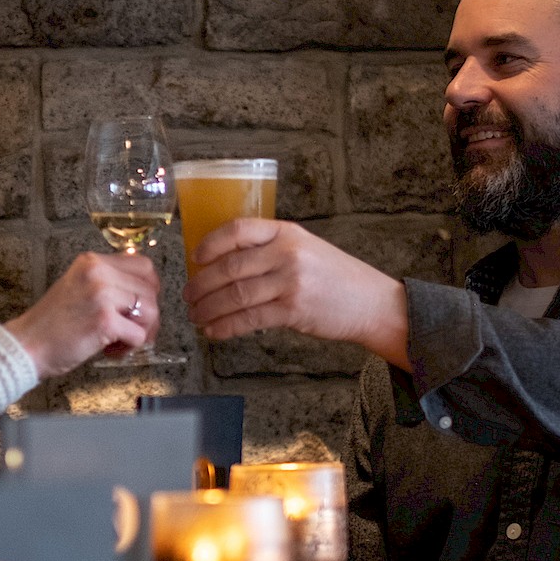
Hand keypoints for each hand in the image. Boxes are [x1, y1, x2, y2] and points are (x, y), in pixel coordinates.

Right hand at [4, 252, 160, 378]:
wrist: (26, 345)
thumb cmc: (50, 325)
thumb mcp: (77, 287)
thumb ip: (106, 283)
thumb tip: (143, 291)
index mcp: (91, 262)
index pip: (142, 264)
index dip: (149, 287)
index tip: (141, 304)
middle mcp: (98, 272)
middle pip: (150, 289)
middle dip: (147, 314)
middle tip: (132, 329)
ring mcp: (102, 295)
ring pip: (150, 311)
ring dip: (140, 332)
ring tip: (118, 341)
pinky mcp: (105, 320)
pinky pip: (139, 335)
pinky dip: (129, 347)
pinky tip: (110, 349)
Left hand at [182, 219, 410, 367]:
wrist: (372, 302)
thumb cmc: (336, 278)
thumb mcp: (305, 249)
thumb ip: (270, 250)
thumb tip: (223, 265)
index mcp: (286, 232)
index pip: (238, 230)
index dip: (210, 244)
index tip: (195, 258)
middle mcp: (287, 253)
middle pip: (229, 267)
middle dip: (201, 285)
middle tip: (188, 296)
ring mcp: (290, 282)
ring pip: (235, 295)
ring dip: (209, 308)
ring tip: (196, 316)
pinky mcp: (293, 310)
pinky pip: (248, 319)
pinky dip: (226, 326)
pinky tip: (214, 330)